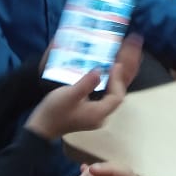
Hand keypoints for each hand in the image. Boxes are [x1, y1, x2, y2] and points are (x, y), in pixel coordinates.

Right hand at [25, 35, 142, 140]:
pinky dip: (114, 76)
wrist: (42, 127)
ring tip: (131, 50)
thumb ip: (84, 85)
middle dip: (128, 69)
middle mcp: (102, 113)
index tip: (114, 64)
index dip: (118, 79)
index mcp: (98, 113)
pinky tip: (115, 63)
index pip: (117, 96)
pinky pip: (109, 89)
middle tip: (133, 48)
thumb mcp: (68, 97)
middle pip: (120, 89)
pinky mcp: (93, 106)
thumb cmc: (54, 112)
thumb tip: (99, 71)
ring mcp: (98, 110)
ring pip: (116, 88)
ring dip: (124, 70)